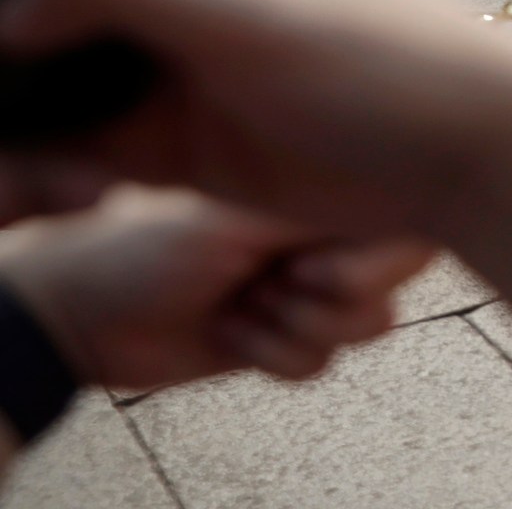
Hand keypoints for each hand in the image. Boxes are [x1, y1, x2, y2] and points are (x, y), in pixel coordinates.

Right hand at [0, 0, 511, 358]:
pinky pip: (55, 139)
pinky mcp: (151, 132)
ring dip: (5, 100)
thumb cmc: (390, 58)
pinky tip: (63, 189)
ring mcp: (148, 50)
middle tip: (0, 63)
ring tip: (31, 161)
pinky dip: (34, 162)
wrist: (466, 159)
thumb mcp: (255, 6)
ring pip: (19, 57)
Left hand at [0, 187, 428, 389]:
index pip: (402, 210)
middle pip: (396, 274)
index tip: (317, 265)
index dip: (381, 254)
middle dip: (337, 296)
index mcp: (317, 181)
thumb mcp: (241, 221)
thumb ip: (326, 215)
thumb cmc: (143, 248)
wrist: (77, 313)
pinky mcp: (285, 333)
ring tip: (244, 305)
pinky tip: (229, 331)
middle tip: (277, 283)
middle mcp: (322, 228)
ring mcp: (305, 283)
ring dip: (299, 328)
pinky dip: (273, 354)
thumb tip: (402, 202)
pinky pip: (323, 362)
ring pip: (368, 324)